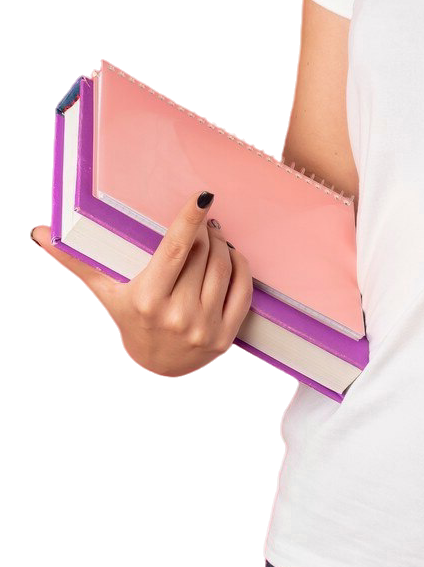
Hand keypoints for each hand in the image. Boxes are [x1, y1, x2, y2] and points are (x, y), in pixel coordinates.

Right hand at [30, 191, 252, 378]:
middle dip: (204, 230)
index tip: (204, 196)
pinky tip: (230, 256)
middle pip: (202, 253)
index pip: (175, 249)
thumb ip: (74, 261)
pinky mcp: (227, 336)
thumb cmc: (129, 319)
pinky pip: (243, 288)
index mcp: (147, 299)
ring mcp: (204, 327)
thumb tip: (37, 232)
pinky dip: (240, 266)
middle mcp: (178, 315)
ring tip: (213, 236)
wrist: (155, 370)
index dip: (190, 219)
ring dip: (222, 244)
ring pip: (224, 266)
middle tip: (202, 221)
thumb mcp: (104, 291)